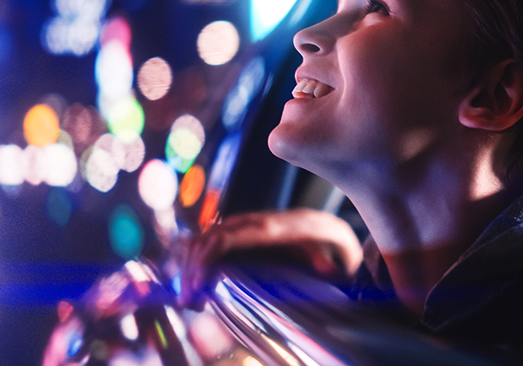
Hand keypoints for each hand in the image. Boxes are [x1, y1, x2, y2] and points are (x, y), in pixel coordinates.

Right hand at [178, 208, 362, 308]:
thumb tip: (327, 270)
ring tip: (189, 297)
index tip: (197, 285)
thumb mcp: (334, 254)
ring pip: (207, 236)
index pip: (231, 235)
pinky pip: (212, 239)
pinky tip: (193, 281)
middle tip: (188, 301)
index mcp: (277, 228)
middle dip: (193, 267)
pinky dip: (196, 257)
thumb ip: (330, 263)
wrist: (328, 225)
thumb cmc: (330, 245)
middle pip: (211, 236)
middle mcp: (257, 222)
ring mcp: (247, 224)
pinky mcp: (242, 231)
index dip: (208, 257)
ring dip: (191, 264)